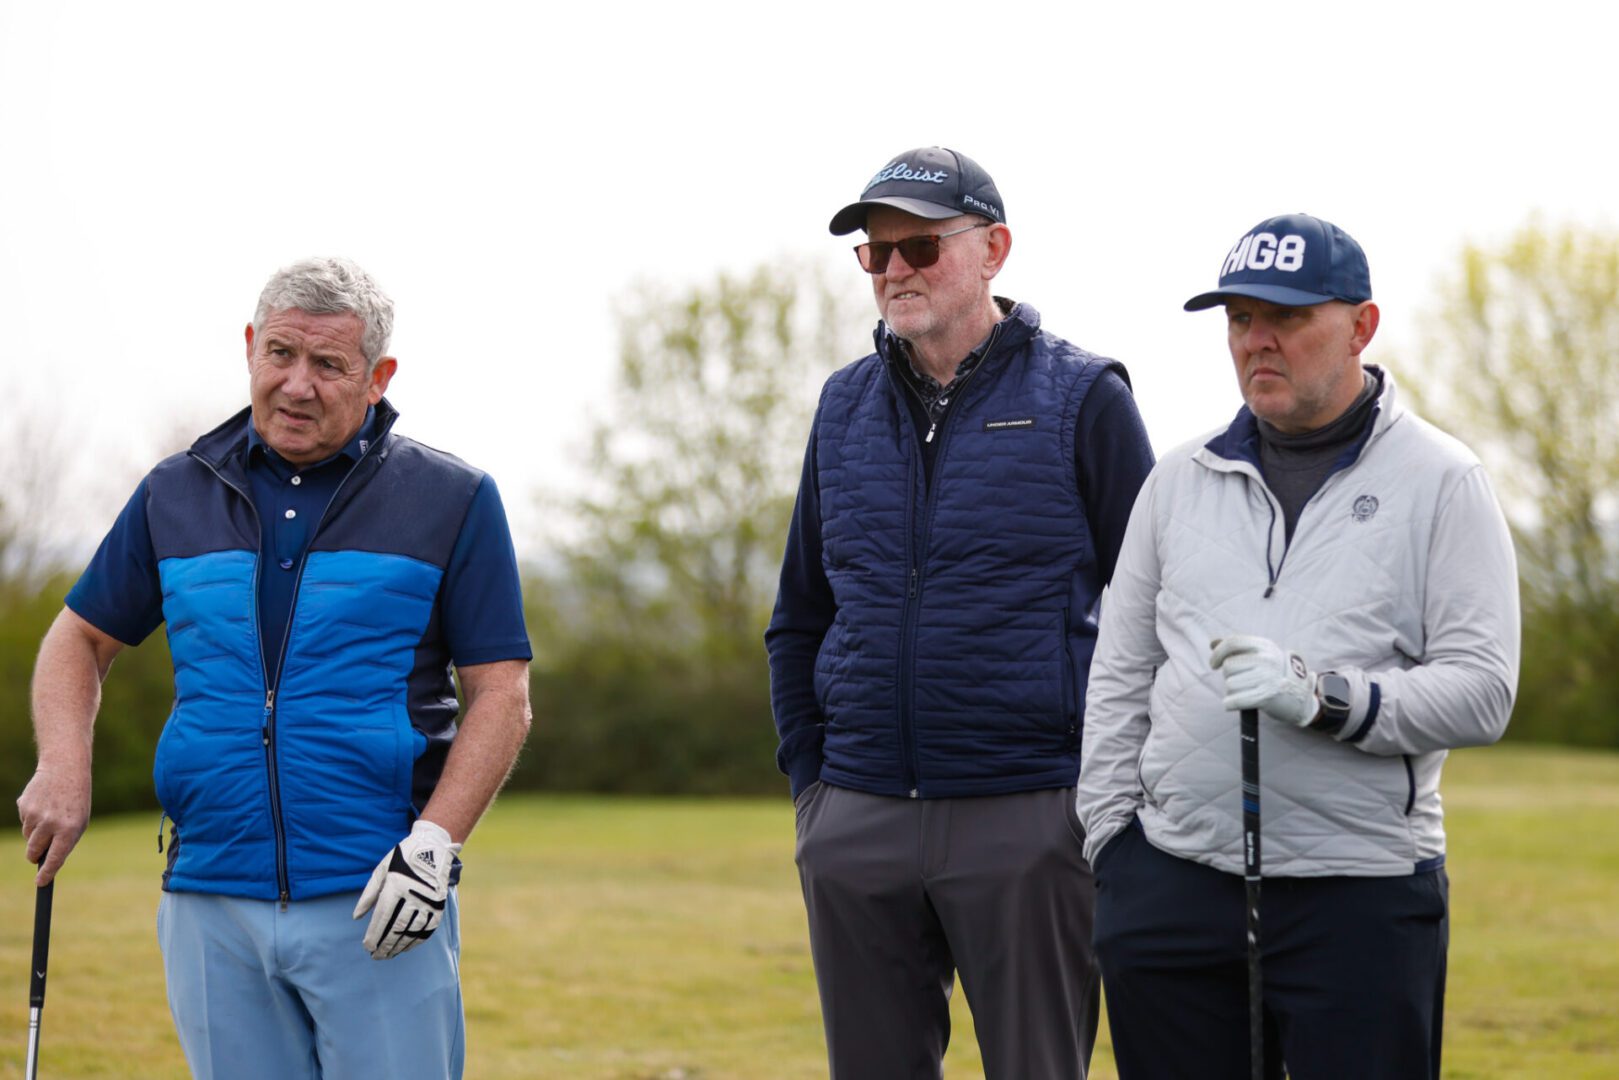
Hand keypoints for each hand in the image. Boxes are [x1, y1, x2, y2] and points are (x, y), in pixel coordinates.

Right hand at [17, 763, 91, 885]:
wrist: (65, 769)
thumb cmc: (76, 800)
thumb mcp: (79, 822)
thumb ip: (64, 842)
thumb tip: (46, 862)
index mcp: (69, 829)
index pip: (55, 858)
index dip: (47, 873)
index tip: (41, 883)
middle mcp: (51, 823)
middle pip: (34, 852)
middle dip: (35, 856)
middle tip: (39, 853)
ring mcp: (36, 814)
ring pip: (28, 837)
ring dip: (36, 833)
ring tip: (49, 816)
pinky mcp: (24, 806)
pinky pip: (24, 822)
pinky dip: (31, 819)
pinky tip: (42, 804)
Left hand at [352, 819, 459, 958]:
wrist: (433, 846)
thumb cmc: (403, 857)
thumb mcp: (381, 870)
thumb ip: (368, 894)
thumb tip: (357, 917)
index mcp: (396, 886)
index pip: (382, 918)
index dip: (374, 935)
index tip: (367, 947)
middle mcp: (413, 896)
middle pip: (396, 928)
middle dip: (385, 945)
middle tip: (376, 956)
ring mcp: (428, 901)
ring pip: (411, 931)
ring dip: (399, 946)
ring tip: (389, 955)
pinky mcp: (439, 905)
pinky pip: (427, 929)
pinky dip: (416, 941)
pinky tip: (407, 947)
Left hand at [1209, 634, 1317, 726]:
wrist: (1300, 697)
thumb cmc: (1274, 675)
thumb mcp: (1261, 655)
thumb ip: (1238, 649)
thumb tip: (1212, 643)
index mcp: (1264, 646)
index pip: (1233, 642)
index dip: (1218, 653)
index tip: (1213, 664)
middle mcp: (1266, 659)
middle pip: (1229, 666)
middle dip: (1229, 676)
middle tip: (1242, 682)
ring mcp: (1267, 677)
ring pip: (1230, 684)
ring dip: (1231, 692)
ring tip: (1246, 692)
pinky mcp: (1266, 696)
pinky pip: (1235, 700)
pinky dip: (1229, 704)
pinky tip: (1232, 704)